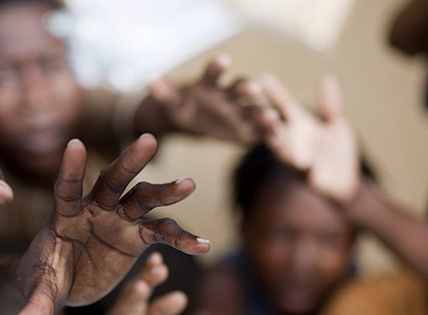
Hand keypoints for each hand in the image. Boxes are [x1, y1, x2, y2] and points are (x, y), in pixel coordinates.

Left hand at [12, 133, 209, 314]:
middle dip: (130, 162)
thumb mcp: (40, 291)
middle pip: (112, 182)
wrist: (64, 284)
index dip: (70, 170)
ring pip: (143, 201)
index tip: (75, 144)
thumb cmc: (45, 278)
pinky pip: (161, 235)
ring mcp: (117, 221)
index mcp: (64, 216)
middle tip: (149, 139)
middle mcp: (94, 210)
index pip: (66, 189)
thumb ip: (36, 305)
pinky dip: (181, 239)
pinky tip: (203, 245)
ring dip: (165, 193)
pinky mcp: (134, 238)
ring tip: (189, 184)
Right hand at [81, 252, 186, 314]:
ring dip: (132, 299)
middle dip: (144, 279)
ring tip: (142, 287)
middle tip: (159, 268)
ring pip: (122, 313)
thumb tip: (182, 297)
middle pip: (131, 294)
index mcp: (130, 305)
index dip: (148, 271)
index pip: (140, 284)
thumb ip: (162, 310)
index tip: (159, 257)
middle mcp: (120, 313)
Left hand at [149, 56, 263, 145]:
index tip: (223, 60)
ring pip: (253, 110)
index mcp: (209, 86)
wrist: (192, 120)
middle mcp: (228, 95)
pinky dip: (268, 135)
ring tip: (271, 117)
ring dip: (262, 112)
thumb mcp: (171, 103)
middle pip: (240, 88)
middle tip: (255, 89)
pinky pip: (258, 131)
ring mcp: (239, 112)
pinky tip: (276, 141)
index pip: (213, 73)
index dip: (217, 67)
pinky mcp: (245, 129)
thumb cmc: (182, 108)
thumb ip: (164, 93)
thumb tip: (150, 79)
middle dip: (247, 88)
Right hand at [251, 74, 359, 204]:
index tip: (264, 77)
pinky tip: (306, 165)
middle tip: (257, 104)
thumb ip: (331, 105)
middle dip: (265, 117)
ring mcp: (297, 159)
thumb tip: (326, 78)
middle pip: (275, 127)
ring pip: (282, 150)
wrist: (347, 184)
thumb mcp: (338, 125)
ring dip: (277, 142)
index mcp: (300, 124)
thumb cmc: (339, 153)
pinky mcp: (308, 177)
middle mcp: (293, 141)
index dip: (276, 92)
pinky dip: (305, 169)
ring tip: (274, 130)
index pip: (285, 105)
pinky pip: (304, 173)